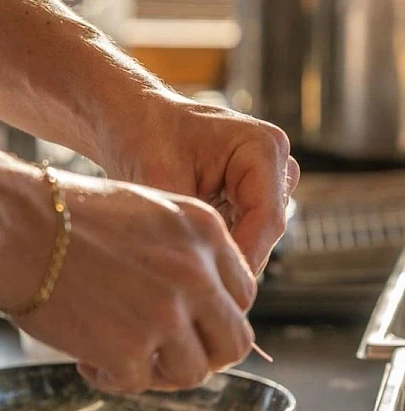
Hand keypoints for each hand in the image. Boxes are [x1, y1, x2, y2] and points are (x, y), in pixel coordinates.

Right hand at [0, 172, 257, 393]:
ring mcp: (166, 315)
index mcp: (205, 233)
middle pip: (233, 341)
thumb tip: (196, 305)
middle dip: (204, 355)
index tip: (189, 324)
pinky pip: (138, 384)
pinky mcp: (129, 350)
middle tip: (167, 355)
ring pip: (194, 373)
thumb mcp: (145, 211)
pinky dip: (113, 378)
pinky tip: (87, 359)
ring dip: (161, 373)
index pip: (243, 295)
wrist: (12, 226)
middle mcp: (196, 274)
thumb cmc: (62, 215)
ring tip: (122, 357)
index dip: (216, 317)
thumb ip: (183, 253)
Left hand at [93, 84, 298, 274]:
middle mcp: (274, 163)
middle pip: (265, 231)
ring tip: (184, 272)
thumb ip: (189, 224)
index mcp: (262, 148)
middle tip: (194, 289)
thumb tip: (201, 272)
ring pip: (255, 237)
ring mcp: (266, 181)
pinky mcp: (251, 196)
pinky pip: (243, 234)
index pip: (267, 218)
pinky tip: (187, 257)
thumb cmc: (146, 136)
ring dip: (224, 254)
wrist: (135, 120)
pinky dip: (217, 247)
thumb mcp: (161, 180)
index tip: (216, 288)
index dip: (244, 257)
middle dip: (232, 259)